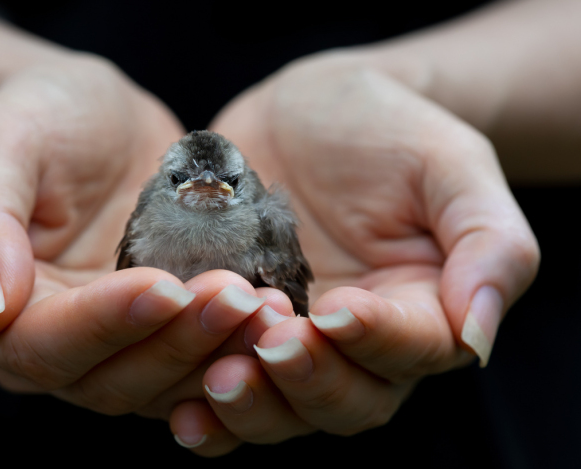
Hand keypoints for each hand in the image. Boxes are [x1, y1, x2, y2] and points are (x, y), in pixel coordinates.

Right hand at [0, 55, 278, 417]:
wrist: (90, 119)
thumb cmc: (38, 117)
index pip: (43, 343)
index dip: (106, 322)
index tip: (166, 286)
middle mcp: (41, 347)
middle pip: (108, 378)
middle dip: (178, 342)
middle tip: (242, 298)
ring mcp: (102, 349)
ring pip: (158, 384)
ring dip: (217, 354)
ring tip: (270, 309)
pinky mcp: (151, 338)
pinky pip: (190, 365)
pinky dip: (233, 349)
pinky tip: (275, 315)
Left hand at [165, 53, 538, 454]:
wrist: (307, 112)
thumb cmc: (388, 129)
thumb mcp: (451, 165)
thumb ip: (489, 244)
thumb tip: (479, 337)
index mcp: (422, 312)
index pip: (411, 350)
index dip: (376, 340)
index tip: (339, 309)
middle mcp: (357, 346)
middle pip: (344, 400)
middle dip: (308, 381)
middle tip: (272, 346)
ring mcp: (292, 342)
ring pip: (281, 408)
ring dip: (252, 404)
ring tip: (218, 378)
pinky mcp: (234, 331)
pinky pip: (221, 383)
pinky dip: (206, 408)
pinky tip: (181, 406)